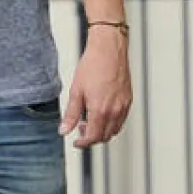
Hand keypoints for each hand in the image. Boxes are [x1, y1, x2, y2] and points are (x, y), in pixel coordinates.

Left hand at [60, 26, 132, 148]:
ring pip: (115, 130)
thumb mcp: (76, 91)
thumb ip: (70, 114)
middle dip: (92, 138)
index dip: (83, 143)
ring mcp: (123, 106)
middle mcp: (115, 111)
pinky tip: (102, 113)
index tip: (76, 142)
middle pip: (105, 136)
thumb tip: (64, 130)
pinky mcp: (128, 100)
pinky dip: (112, 123)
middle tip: (80, 130)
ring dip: (102, 131)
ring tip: (90, 121)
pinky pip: (121, 120)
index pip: (93, 137)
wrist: (109, 50)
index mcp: (100, 110)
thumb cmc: (93, 65)